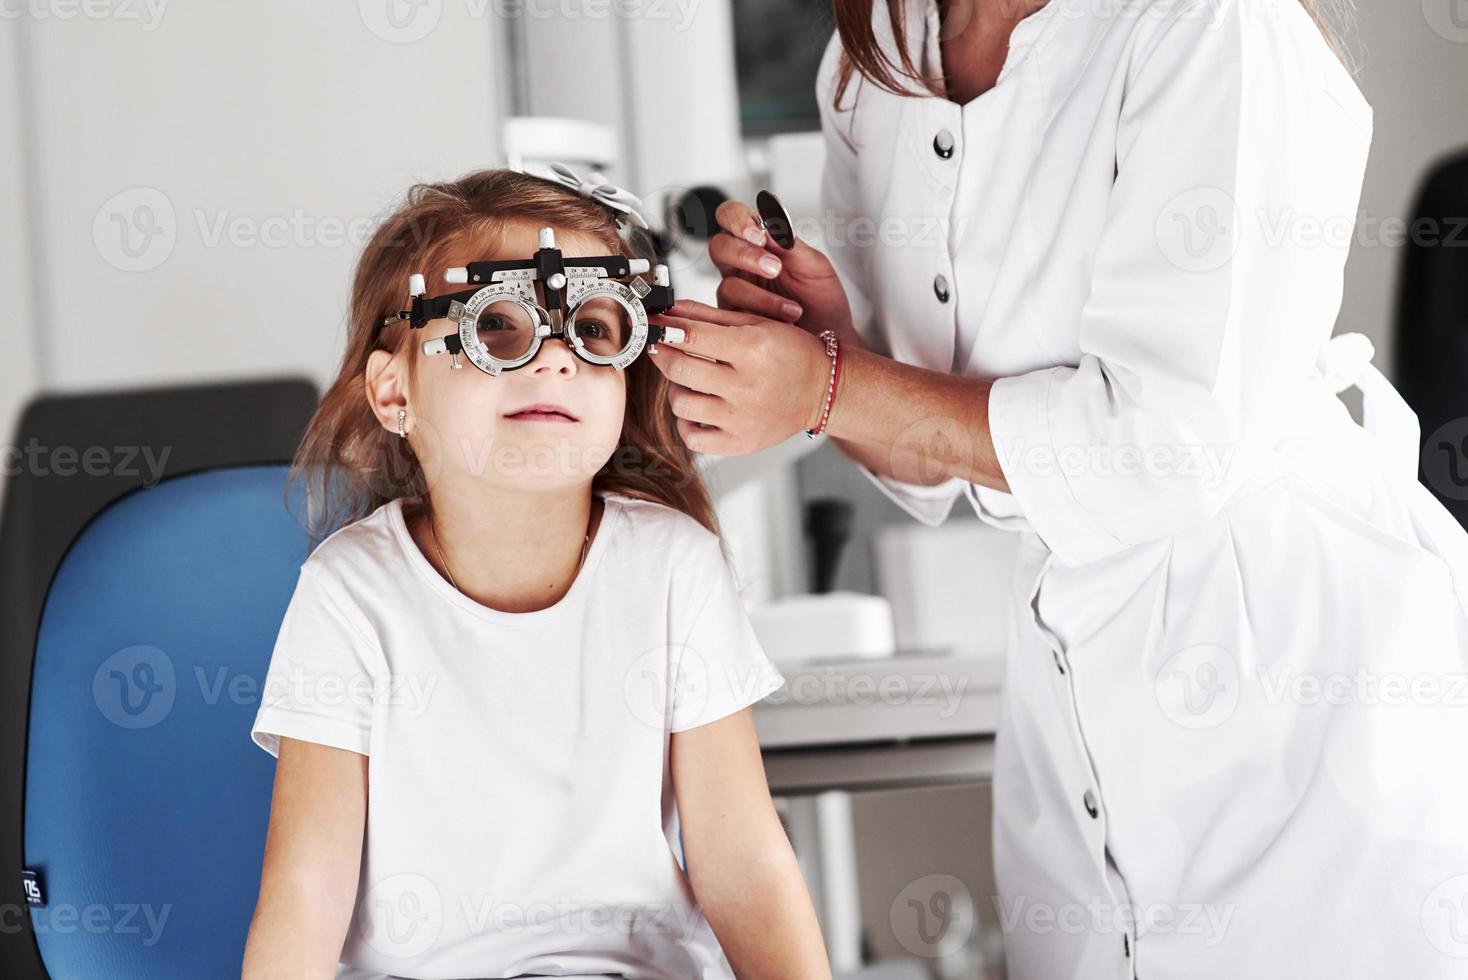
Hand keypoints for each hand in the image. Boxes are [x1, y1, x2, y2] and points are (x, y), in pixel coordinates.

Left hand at [645, 299, 833, 455]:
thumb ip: (711, 317)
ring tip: (688, 379)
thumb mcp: (758, 323)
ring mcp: (742, 419)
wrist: (823, 390)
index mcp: (753, 349)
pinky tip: (698, 407)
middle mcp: (747, 386)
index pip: (692, 336)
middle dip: (662, 354)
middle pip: (680, 369)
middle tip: (660, 348)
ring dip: (676, 387)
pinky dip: (687, 422)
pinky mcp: (740, 443)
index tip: (653, 326)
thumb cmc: (792, 354)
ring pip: (681, 403)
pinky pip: (692, 438)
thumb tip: (671, 311)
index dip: (664, 329)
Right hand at [709, 200, 855, 340]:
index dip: (737, 220)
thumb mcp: (814, 267)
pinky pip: (735, 313)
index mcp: (760, 243)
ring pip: (728, 284)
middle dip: (744, 254)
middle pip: (719, 246)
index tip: (759, 235)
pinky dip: (761, 313)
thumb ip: (790, 244)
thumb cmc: (821, 300)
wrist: (830, 337)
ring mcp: (736, 293)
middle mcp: (742, 266)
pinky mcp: (734, 319)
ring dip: (761, 295)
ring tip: (792, 307)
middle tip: (773, 267)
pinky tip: (784, 318)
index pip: (733, 217)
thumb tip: (767, 224)